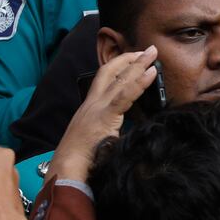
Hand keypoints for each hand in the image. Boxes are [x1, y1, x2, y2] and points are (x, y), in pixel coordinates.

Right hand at [48, 48, 155, 183]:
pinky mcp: (103, 117)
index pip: (104, 79)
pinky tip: (150, 73)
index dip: (119, 66)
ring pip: (118, 79)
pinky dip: (138, 83)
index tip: (134, 59)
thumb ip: (112, 131)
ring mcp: (96, 108)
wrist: (66, 170)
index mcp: (90, 108)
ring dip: (137, 65)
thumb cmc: (82, 160)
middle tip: (147, 50)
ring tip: (153, 54)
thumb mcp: (99, 139)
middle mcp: (91, 104)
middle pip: (109, 72)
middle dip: (129, 58)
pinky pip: (123, 96)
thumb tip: (132, 133)